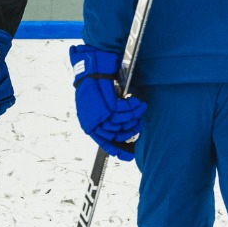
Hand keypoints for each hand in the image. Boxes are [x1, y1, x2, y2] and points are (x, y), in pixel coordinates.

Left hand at [69, 44, 146, 160]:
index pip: (103, 142)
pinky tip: (136, 101)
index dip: (117, 149)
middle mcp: (92, 122)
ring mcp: (99, 115)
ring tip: (139, 107)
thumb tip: (120, 130)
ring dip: (134, 115)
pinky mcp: (106, 106)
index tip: (128, 156)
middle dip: (131, 129)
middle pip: (116, 134)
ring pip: (123, 123)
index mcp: (89, 124)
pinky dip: (133, 107)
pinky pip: (125, 112)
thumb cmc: (96, 87)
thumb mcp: (96, 106)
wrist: (92, 70)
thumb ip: (105, 119)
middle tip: (139, 123)